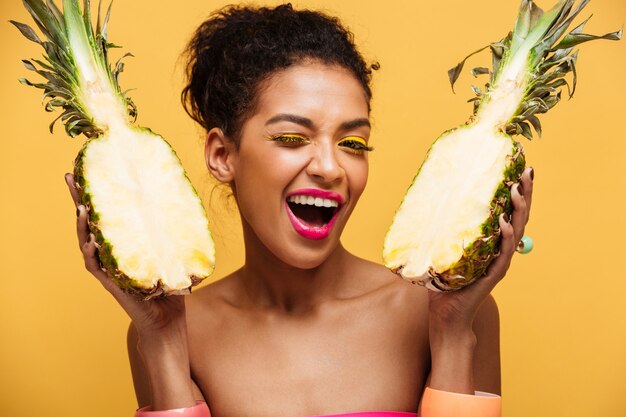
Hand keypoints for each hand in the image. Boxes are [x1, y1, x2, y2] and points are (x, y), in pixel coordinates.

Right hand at [65, 173, 186, 336]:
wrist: (169, 320)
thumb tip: (183, 202)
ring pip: (87, 243)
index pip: (107, 215)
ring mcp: (110, 270)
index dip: (97, 194)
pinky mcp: (113, 285)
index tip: (89, 170)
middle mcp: (112, 255)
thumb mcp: (173, 253)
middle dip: (78, 200)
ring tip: (81, 206)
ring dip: (82, 225)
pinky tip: (91, 241)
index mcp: (124, 244)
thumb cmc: (171, 286)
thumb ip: (172, 232)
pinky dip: (92, 254)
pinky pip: (97, 268)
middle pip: (90, 223)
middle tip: (69, 177)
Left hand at [427, 167, 533, 327]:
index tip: (521, 170)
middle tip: (528, 172)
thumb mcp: (444, 251)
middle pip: (518, 219)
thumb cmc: (444, 285)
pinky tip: (503, 221)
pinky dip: (505, 236)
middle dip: (525, 195)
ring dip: (518, 210)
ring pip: (515, 232)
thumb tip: (427, 204)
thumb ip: (442, 232)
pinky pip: (503, 253)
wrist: (446, 316)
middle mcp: (500, 251)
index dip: (517, 194)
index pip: (509, 213)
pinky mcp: (492, 275)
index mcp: (493, 244)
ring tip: (517, 190)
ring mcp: (499, 263)